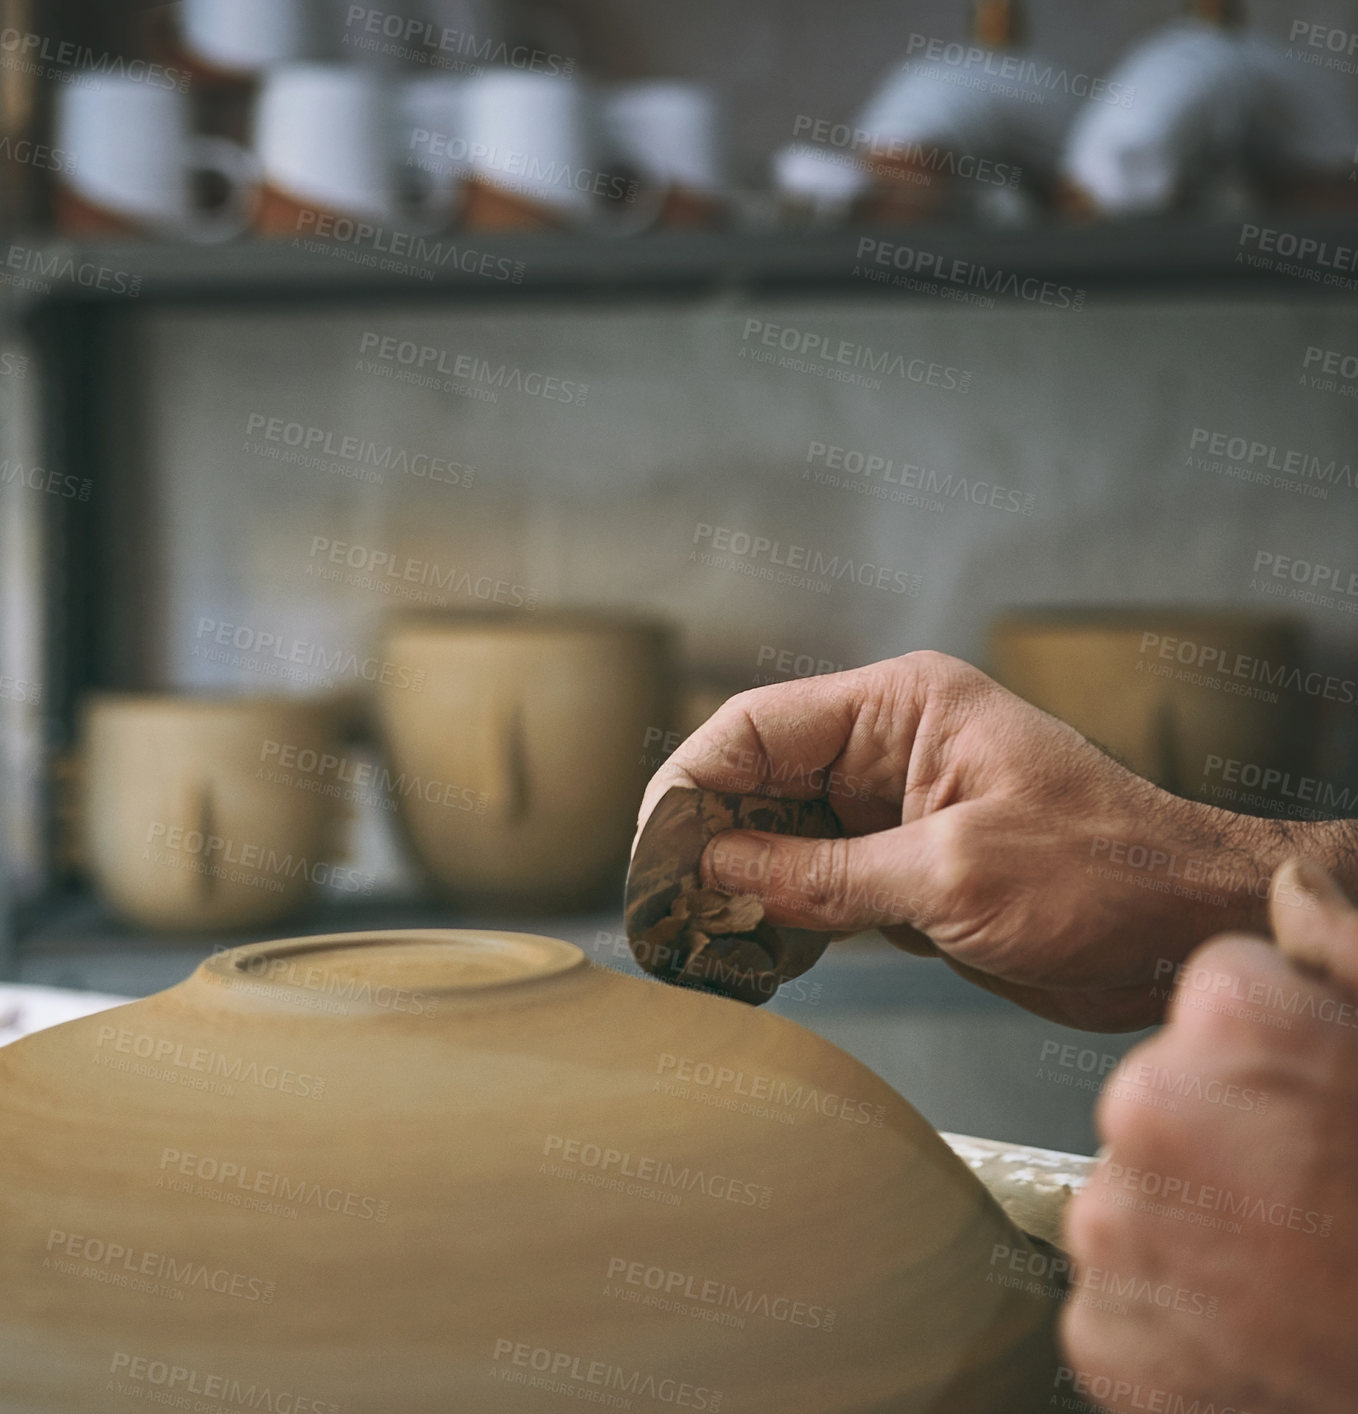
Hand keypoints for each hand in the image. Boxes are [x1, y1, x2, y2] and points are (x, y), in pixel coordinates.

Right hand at [640, 651, 1320, 1029]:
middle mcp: (886, 747)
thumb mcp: (954, 873)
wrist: (1189, 931)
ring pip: (776, 833)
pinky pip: (813, 878)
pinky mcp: (901, 865)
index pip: (756, 727)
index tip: (652, 855)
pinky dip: (777, 913)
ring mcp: (891, 808)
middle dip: (704, 843)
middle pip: (755, 780)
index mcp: (899, 708)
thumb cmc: (1108, 875)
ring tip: (695, 942)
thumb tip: (714, 870)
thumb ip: (824, 874)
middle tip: (663, 913)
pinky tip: (752, 955)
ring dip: (735, 884)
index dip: (690, 786)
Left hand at [1060, 859, 1357, 1413]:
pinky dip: (1171, 1314)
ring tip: (1281, 1269)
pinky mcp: (1101, 1329)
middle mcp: (1148, 1107)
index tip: (1309, 1095)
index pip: (1214, 994)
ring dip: (1191, 1226)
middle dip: (1218, 1133)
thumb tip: (1291, 880)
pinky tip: (1244, 1324)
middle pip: (1158, 1094)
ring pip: (1134, 1194)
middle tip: (1302, 1197)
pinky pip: (1122, 1295)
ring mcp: (1116, 1224)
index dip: (1269, 1044)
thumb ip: (1339, 955)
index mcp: (1232, 1027)